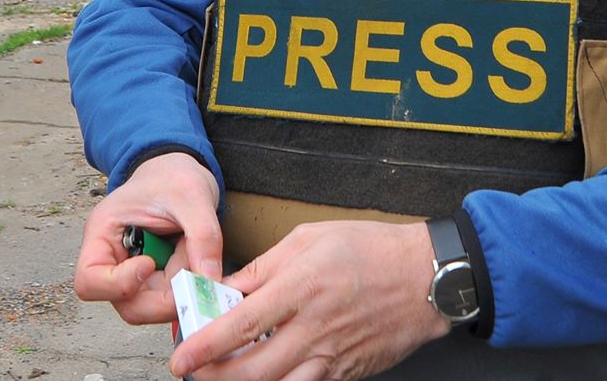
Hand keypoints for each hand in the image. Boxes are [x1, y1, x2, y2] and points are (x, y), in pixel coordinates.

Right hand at [73, 152, 223, 324]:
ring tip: (194, 255)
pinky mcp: (156, 280)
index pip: (90, 281)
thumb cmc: (172, 176)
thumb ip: (203, 235)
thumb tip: (210, 280)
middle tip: (192, 282)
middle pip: (125, 304)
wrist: (179, 173)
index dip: (119, 284)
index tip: (149, 264)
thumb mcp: (191, 195)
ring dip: (180, 291)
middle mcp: (113, 260)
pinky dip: (189, 288)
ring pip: (151, 306)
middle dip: (162, 300)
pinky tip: (199, 262)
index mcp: (102, 234)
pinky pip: (170, 298)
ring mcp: (135, 274)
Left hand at [168, 219, 448, 380]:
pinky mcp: (347, 373)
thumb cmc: (370, 248)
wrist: (427, 277)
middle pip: (252, 370)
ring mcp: (332, 356)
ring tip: (224, 376)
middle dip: (214, 377)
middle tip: (192, 371)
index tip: (180, 356)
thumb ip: (263, 268)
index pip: (240, 325)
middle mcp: (314, 328)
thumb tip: (225, 290)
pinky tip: (267, 376)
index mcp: (300, 287)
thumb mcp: (309, 239)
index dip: (204, 345)